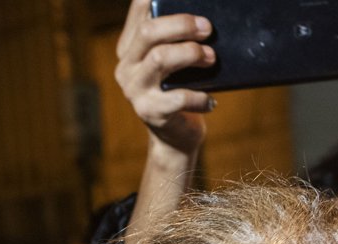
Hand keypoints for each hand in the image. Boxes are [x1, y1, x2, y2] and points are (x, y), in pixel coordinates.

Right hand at [115, 0, 215, 156]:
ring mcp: (135, 90)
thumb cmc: (180, 90)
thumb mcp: (173, 63)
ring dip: (191, 53)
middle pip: (149, 32)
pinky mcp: (150, 113)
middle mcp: (126, 66)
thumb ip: (176, 40)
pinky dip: (200, 96)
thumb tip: (203, 18)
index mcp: (130, 47)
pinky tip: (210, 99)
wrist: (176, 137)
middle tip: (207, 28)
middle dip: (182, 25)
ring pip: (160, 58)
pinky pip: (178, 97)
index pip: (139, 9)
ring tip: (211, 58)